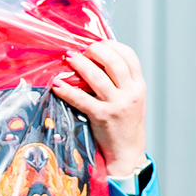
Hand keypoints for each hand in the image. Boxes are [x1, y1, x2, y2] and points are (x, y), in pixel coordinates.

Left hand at [55, 40, 147, 180]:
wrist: (127, 152)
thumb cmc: (124, 123)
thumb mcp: (131, 98)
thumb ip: (120, 81)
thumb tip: (96, 59)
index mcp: (139, 85)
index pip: (129, 56)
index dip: (112, 45)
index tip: (97, 43)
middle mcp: (131, 93)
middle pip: (113, 62)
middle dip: (95, 50)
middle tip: (81, 49)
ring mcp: (117, 105)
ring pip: (97, 76)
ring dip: (79, 64)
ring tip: (68, 58)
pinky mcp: (102, 117)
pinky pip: (81, 99)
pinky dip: (67, 90)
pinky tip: (57, 84)